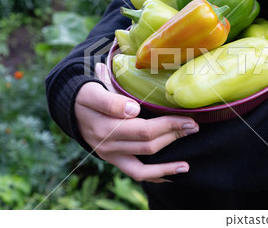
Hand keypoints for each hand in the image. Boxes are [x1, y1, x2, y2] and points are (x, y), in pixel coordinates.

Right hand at [74, 63, 198, 182]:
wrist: (72, 109)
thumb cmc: (87, 95)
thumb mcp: (93, 91)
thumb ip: (111, 101)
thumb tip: (133, 110)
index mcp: (104, 125)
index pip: (142, 128)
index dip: (167, 124)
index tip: (187, 118)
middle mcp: (108, 143)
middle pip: (147, 143)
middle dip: (174, 135)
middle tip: (194, 126)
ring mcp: (111, 155)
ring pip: (145, 160)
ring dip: (169, 158)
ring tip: (188, 156)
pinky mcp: (115, 161)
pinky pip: (137, 173)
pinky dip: (157, 175)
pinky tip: (175, 172)